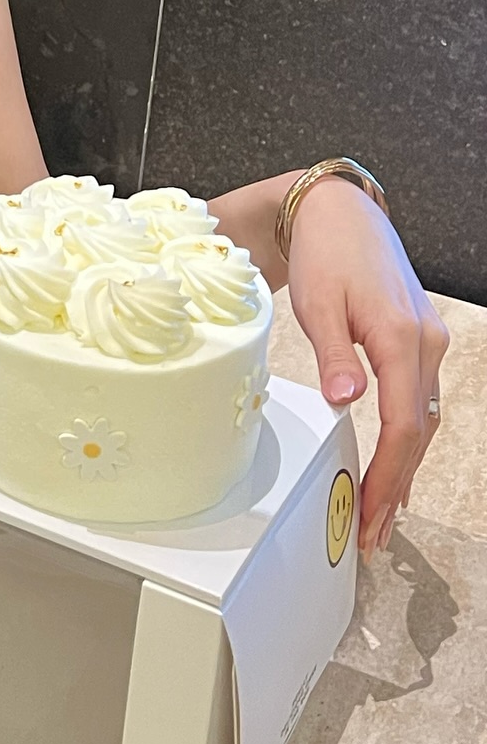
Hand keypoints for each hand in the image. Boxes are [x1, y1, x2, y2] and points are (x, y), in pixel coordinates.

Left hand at [288, 177, 448, 558]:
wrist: (341, 212)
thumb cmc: (325, 251)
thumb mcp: (317, 301)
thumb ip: (334, 354)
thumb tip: (345, 401)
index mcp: (400, 337)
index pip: (404, 423)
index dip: (389, 472)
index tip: (371, 509)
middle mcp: (425, 342)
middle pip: (420, 430)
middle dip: (398, 484)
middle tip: (372, 530)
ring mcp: (427, 341)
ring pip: (425, 418)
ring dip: (405, 466)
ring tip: (380, 511)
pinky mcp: (417, 340)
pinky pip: (419, 399)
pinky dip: (407, 437)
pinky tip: (394, 465)